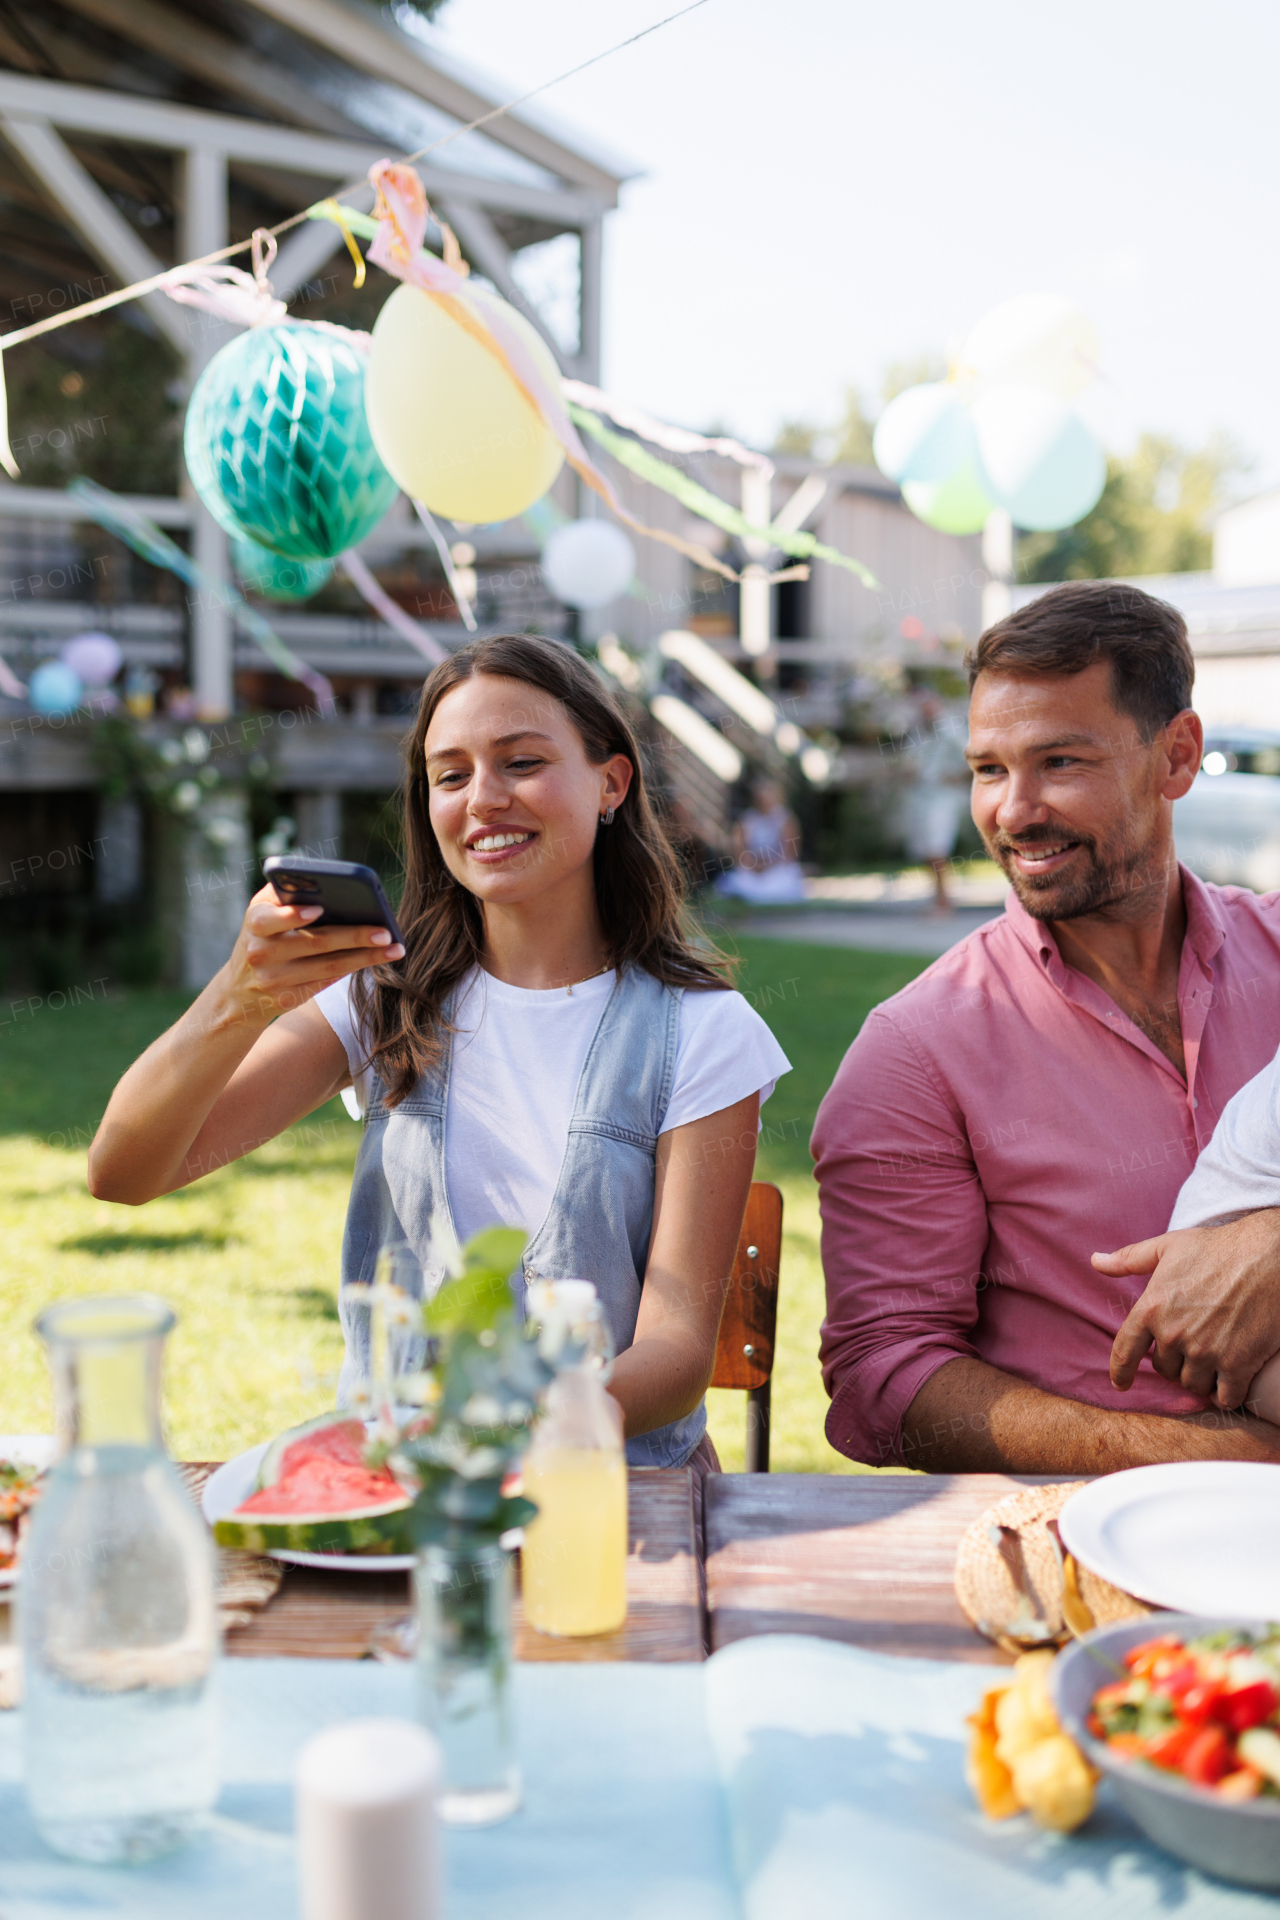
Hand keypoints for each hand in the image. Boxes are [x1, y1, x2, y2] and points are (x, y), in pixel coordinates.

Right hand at [222, 884, 404, 1022]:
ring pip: (328, 966)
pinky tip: (376, 959)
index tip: (319, 909)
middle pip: (314, 942)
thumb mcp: (261, 912)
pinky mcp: (289, 999)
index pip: (270, 919)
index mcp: (254, 924)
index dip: (293, 915)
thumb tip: (326, 883)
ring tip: (394, 948)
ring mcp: (275, 980)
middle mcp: (261, 953)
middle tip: (385, 932)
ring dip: (365, 956)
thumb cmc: (262, 937)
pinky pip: (327, 981)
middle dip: (353, 936)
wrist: (238, 991)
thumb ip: (284, 894)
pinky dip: (353, 968)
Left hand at [1093, 1210, 1279, 1407]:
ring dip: (1200, 1379)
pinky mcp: (1238, 1364)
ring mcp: (1206, 1352)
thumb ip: (1129, 1259)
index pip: (1125, 1351)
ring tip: (1212, 1362)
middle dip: (1174, 1363)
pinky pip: (1224, 1397)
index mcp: (1151, 1308)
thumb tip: (1095, 1261)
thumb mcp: (1168, 1247)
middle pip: (1165, 1370)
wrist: (1268, 1256)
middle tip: (1192, 1348)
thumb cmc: (1218, 1248)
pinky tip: (1230, 1383)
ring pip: (1193, 1385)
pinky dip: (1225, 1395)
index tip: (1121, 1384)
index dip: (1120, 1372)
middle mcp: (1174, 1334)